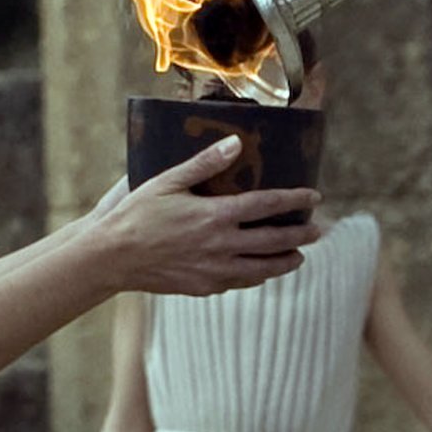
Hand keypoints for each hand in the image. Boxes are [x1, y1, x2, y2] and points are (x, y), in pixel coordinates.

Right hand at [91, 136, 321, 295]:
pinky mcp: (203, 288)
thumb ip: (205, 163)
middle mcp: (220, 246)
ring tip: (300, 256)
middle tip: (320, 230)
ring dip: (285, 261)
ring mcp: (213, 271)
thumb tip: (236, 144)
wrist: (111, 258)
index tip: (315, 196)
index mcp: (214, 215)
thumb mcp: (168, 181)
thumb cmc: (136, 214)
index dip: (294, 200)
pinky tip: (262, 271)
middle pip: (274, 241)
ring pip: (262, 269)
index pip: (266, 205)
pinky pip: (240, 282)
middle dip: (301, 235)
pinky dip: (257, 276)